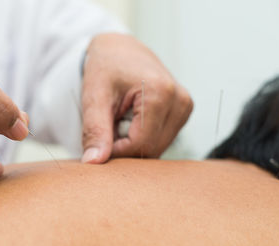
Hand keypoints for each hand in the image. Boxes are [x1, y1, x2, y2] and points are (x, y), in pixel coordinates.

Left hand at [82, 34, 192, 162]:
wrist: (119, 49)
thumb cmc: (105, 67)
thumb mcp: (94, 96)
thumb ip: (94, 131)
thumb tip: (93, 162)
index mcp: (160, 93)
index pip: (141, 145)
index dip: (116, 151)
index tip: (99, 141)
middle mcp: (180, 101)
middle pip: (152, 149)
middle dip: (126, 147)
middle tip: (109, 127)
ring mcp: (185, 106)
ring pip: (158, 148)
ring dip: (134, 143)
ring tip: (120, 119)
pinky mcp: (183, 111)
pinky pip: (162, 139)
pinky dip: (143, 137)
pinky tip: (132, 120)